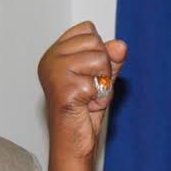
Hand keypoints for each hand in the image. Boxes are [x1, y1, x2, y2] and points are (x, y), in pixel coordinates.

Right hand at [38, 21, 126, 161]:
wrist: (75, 140)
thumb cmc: (85, 110)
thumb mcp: (102, 78)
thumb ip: (111, 59)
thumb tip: (120, 45)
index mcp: (55, 52)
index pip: (88, 29)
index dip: (100, 51)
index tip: (90, 74)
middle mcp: (50, 59)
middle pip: (95, 42)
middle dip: (103, 68)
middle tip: (91, 88)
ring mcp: (54, 73)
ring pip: (99, 59)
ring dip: (103, 83)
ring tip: (89, 97)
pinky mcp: (63, 89)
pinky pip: (98, 83)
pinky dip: (101, 98)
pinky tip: (87, 107)